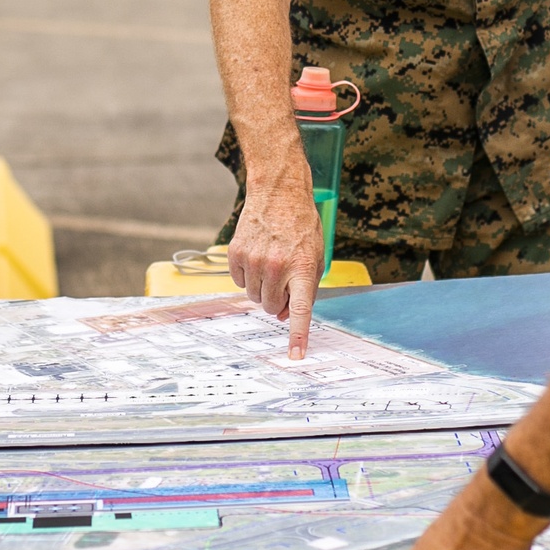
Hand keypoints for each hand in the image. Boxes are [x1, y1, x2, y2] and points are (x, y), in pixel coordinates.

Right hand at [227, 147, 322, 358]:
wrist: (279, 193)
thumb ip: (305, 288)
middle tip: (284, 278)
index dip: (298, 335)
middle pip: (271, 308)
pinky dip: (247, 275)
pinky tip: (257, 255)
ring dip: (262, 288)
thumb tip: (284, 315)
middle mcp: (277, 267)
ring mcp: (254, 261)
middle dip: (278, 300)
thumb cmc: (301, 226)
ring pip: (254, 297)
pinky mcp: (236, 254)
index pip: (300, 310)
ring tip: (272, 262)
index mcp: (302, 269)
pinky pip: (239, 282)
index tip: (296, 356)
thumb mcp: (313, 257)